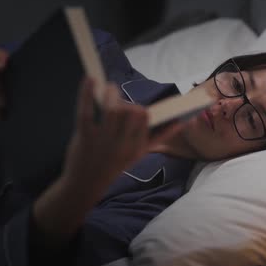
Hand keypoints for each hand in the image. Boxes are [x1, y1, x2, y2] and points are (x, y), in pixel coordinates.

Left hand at [62, 78, 183, 195]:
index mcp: (138, 148)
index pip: (146, 121)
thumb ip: (159, 137)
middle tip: (119, 103)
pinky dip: (86, 93)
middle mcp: (123, 145)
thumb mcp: (139, 154)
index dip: (141, 112)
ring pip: (113, 111)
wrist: (85, 185)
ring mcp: (103, 141)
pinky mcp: (85, 137)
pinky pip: (87, 112)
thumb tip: (181, 123)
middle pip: (133, 113)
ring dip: (112, 94)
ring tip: (109, 88)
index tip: (138, 110)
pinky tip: (90, 79)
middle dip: (128, 104)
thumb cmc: (114, 164)